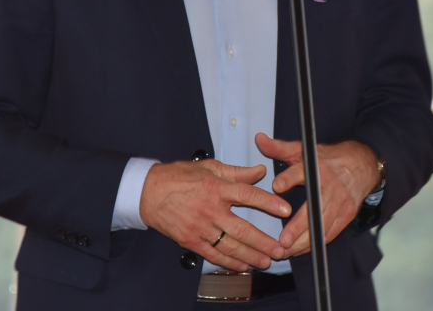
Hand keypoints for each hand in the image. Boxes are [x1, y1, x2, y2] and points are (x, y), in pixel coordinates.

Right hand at [140, 159, 290, 271]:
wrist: (148, 192)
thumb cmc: (177, 177)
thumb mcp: (208, 166)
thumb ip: (235, 171)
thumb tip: (258, 171)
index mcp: (216, 187)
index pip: (247, 194)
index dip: (268, 202)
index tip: (284, 209)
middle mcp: (210, 209)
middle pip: (243, 228)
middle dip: (264, 241)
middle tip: (280, 248)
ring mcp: (201, 227)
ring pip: (230, 245)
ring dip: (250, 255)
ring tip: (265, 261)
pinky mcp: (191, 240)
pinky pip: (214, 254)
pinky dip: (229, 262)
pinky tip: (242, 266)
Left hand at [255, 134, 380, 257]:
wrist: (360, 164)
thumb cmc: (326, 158)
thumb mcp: (302, 150)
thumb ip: (279, 148)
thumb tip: (259, 139)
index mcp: (315, 167)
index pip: (300, 171)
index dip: (289, 178)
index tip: (277, 186)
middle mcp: (328, 185)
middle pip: (312, 208)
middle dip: (297, 226)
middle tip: (282, 240)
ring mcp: (340, 201)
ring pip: (321, 226)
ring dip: (304, 241)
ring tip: (287, 251)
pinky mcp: (347, 214)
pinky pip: (331, 232)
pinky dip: (316, 243)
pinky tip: (302, 250)